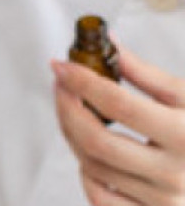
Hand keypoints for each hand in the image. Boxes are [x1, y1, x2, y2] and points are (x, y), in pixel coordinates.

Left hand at [53, 48, 184, 204]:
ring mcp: (162, 200)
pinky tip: (89, 152)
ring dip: (72, 135)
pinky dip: (86, 173)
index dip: (82, 82)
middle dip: (68, 109)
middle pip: (97, 141)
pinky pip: (99, 198)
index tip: (61, 66)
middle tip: (61, 87)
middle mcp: (175, 173)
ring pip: (93, 167)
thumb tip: (107, 44)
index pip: (119, 105)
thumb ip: (145, 74)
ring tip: (74, 113)